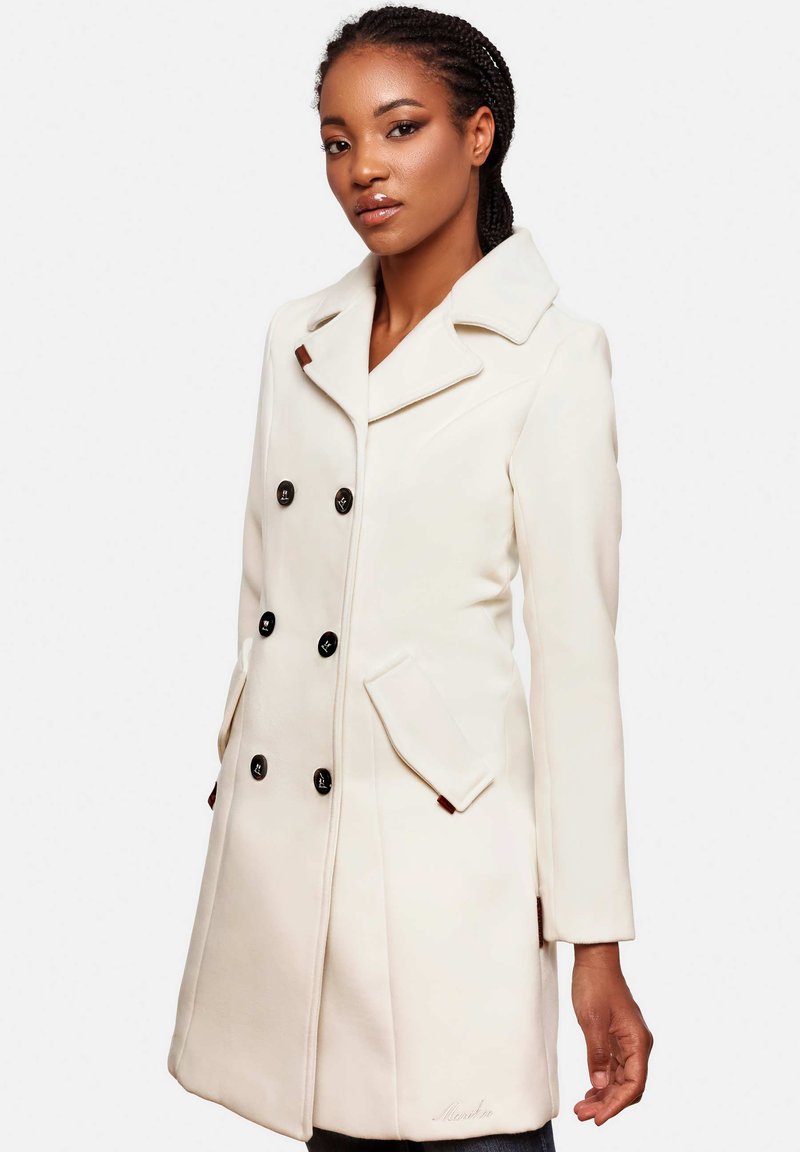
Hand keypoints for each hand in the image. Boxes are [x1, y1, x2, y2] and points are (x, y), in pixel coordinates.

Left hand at [571, 943, 652, 1124]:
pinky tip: (590, 1091)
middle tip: (583, 1114)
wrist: (594, 959)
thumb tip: (601, 1085)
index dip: (617, 1104)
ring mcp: (628, 1042)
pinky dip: (603, 1082)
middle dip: (608, 1103)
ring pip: (621, 1079)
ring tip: (582, 1107)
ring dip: (604, 1095)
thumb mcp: (592, 1020)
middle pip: (628, 1085)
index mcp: (638, 1041)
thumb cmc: (595, 984)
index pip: (634, 1084)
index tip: (599, 1118)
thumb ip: (598, 1054)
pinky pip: (614, 1068)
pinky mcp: (617, 1038)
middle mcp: (638, 1044)